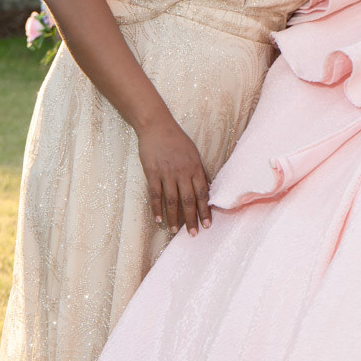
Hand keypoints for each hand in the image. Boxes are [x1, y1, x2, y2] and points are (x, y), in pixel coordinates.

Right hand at [136, 118, 210, 236]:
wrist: (157, 126)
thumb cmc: (177, 140)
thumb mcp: (194, 154)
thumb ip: (200, 172)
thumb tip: (207, 190)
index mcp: (195, 168)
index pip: (202, 194)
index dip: (205, 210)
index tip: (208, 224)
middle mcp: (183, 172)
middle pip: (189, 200)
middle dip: (192, 219)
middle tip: (194, 234)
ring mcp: (167, 173)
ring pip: (172, 200)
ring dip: (174, 217)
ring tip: (175, 230)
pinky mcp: (152, 173)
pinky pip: (155, 194)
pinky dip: (157, 208)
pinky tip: (159, 219)